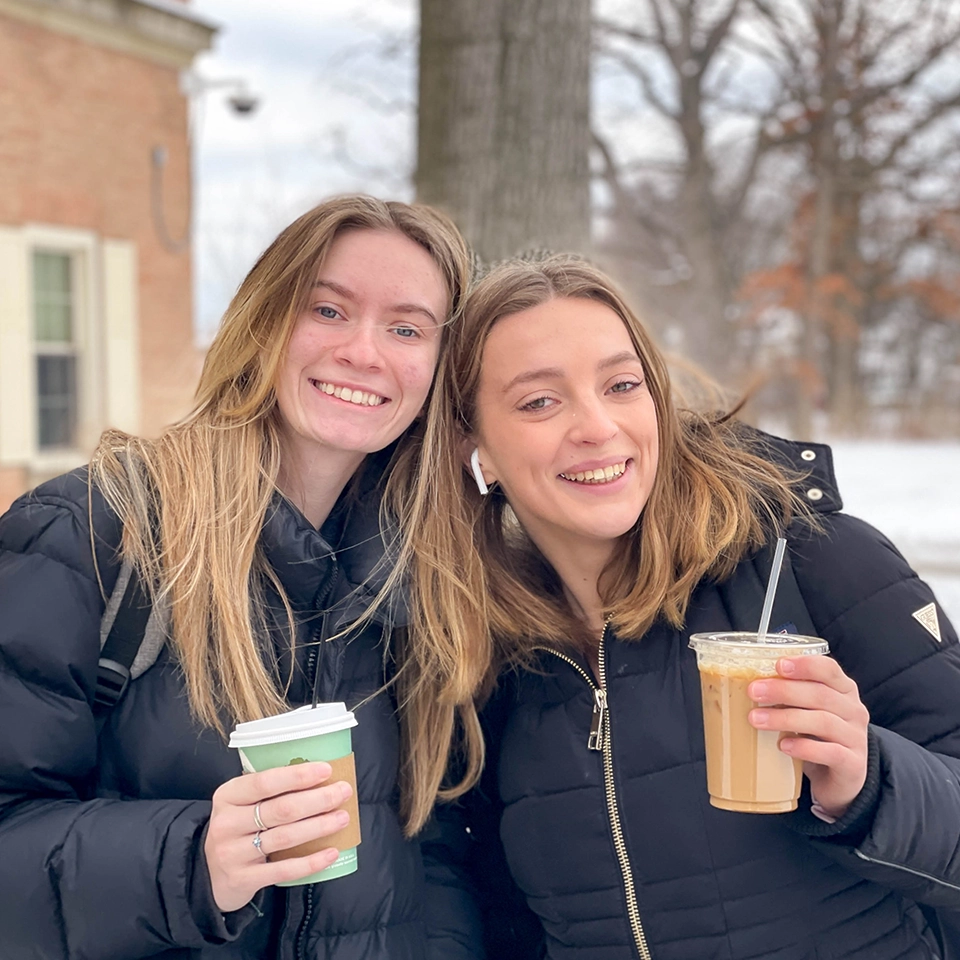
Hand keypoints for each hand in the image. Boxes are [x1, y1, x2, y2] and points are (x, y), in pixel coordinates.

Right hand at [204, 761, 352, 912]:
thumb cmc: (239, 828)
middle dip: (317, 799)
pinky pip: (283, 869)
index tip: (326, 770)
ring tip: (343, 818)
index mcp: (228, 795)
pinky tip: (331, 852)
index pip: (265, 781)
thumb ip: (270, 791)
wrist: (210, 875)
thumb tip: (320, 777)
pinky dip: (310, 861)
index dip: (298, 775)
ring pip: (285, 837)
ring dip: (319, 826)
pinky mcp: (243, 879)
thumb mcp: (242, 804)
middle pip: (280, 809)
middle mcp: (227, 823)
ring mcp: (233, 853)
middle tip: (343, 792)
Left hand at [748, 655, 869, 819]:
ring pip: (823, 722)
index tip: (778, 665)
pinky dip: (805, 748)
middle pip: (820, 694)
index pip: (829, 669)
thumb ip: (786, 696)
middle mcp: (853, 710)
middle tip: (753, 691)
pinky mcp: (853, 765)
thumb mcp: (805, 711)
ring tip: (756, 719)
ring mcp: (856, 738)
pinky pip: (831, 753)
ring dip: (786, 718)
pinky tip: (783, 746)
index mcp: (842, 689)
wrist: (840, 779)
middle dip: (784, 690)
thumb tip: (742, 685)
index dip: (805, 665)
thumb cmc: (816, 736)